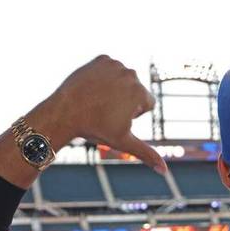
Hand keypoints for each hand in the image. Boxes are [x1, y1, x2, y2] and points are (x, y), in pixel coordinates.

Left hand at [29, 55, 165, 173]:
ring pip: (123, 80)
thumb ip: (147, 154)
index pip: (147, 104)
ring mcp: (116, 64)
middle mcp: (131, 74)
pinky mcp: (102, 59)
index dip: (133, 115)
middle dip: (125, 101)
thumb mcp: (123, 142)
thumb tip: (164, 172)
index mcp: (140, 93)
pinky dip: (104, 77)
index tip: (115, 118)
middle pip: (136, 91)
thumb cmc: (95, 128)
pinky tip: (93, 88)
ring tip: (98, 100)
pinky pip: (110, 69)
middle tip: (105, 110)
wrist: (64, 112)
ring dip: (115, 88)